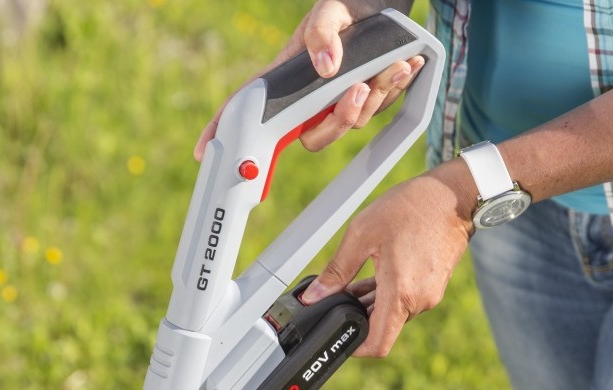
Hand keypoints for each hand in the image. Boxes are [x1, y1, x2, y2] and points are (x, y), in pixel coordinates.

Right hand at [193, 0, 423, 160]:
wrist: (384, 3)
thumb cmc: (345, 5)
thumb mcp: (331, 9)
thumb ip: (322, 33)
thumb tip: (326, 68)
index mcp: (288, 78)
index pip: (248, 107)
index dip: (222, 131)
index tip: (204, 151)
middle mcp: (310, 98)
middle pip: (314, 136)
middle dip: (340, 120)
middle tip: (360, 89)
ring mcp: (337, 102)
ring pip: (353, 123)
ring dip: (378, 96)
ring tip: (395, 64)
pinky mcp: (364, 100)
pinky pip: (379, 110)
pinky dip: (395, 88)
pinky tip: (408, 63)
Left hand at [300, 158, 479, 357]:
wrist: (452, 195)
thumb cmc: (410, 208)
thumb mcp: (362, 234)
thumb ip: (336, 271)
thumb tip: (314, 296)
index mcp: (400, 293)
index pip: (378, 344)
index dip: (355, 348)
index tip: (340, 337)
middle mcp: (419, 301)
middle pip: (383, 327)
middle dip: (359, 316)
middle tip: (341, 295)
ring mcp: (430, 295)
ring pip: (393, 313)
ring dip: (372, 303)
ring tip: (357, 279)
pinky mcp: (435, 287)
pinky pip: (406, 301)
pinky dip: (388, 294)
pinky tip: (377, 274)